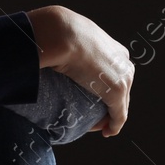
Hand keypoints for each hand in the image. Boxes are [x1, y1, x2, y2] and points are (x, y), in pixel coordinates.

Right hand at [28, 5, 134, 135]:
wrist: (62, 34)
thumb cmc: (57, 32)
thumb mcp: (65, 38)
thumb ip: (63, 47)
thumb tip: (41, 50)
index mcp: (113, 48)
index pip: (115, 72)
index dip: (106, 88)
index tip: (95, 98)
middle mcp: (123, 62)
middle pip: (122, 89)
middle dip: (110, 105)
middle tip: (95, 117)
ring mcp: (122, 77)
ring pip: (121, 104)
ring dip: (109, 117)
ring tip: (96, 126)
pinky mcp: (117, 91)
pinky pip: (119, 115)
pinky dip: (114, 126)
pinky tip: (107, 132)